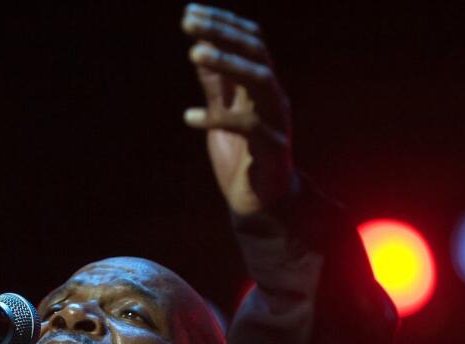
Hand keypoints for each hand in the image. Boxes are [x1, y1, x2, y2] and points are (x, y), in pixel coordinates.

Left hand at [182, 4, 294, 216]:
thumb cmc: (242, 157)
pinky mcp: (272, 150)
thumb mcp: (223, 114)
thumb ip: (217, 86)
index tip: (190, 12)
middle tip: (188, 23)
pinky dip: (218, 119)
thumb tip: (199, 49)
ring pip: (259, 80)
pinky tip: (189, 118)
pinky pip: (248, 128)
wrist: (262, 203)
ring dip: (228, 63)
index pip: (250, 41)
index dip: (223, 23)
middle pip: (255, 52)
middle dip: (222, 33)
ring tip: (194, 54)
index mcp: (262, 86)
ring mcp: (276, 121)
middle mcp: (273, 97)